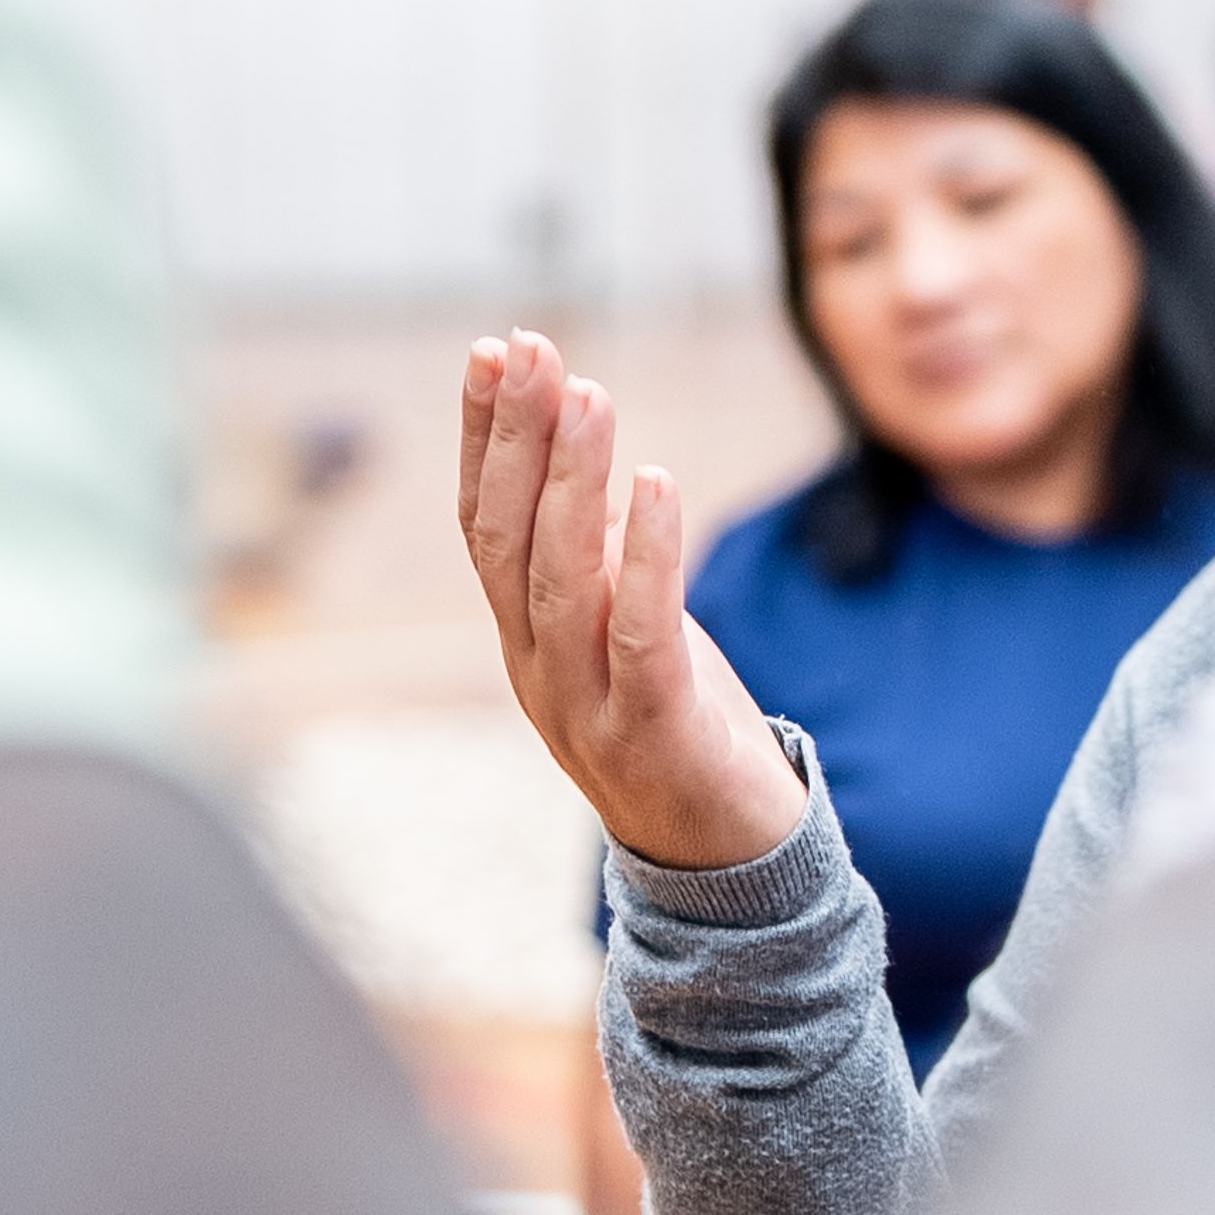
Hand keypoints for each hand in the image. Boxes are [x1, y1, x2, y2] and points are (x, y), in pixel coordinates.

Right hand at [458, 330, 804, 871]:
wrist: (731, 869)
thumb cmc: (682, 727)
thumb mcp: (625, 628)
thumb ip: (596, 556)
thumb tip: (576, 450)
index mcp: (523, 641)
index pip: (484, 524)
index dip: (483, 436)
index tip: (491, 350)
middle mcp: (537, 671)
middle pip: (507, 540)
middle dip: (515, 436)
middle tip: (530, 345)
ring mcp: (588, 709)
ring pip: (561, 580)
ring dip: (570, 478)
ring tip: (587, 393)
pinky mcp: (658, 735)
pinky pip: (642, 634)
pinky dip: (646, 554)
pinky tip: (656, 480)